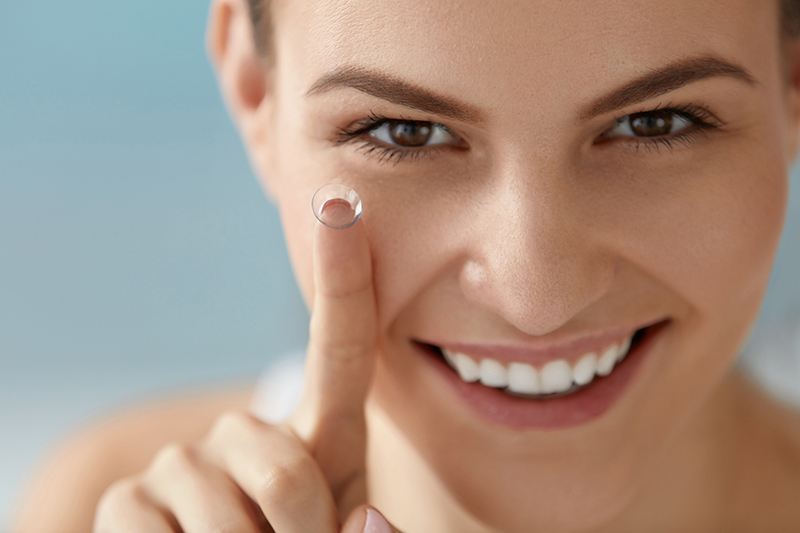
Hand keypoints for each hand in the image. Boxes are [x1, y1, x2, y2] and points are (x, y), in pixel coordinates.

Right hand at [94, 212, 403, 531]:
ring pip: (224, 515)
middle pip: (286, 473)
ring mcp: (185, 462)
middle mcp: (251, 433)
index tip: (342, 205)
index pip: (339, 351)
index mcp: (326, 437)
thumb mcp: (346, 530)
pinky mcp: (126, 500)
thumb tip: (362, 517)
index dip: (342, 279)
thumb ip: (363, 527)